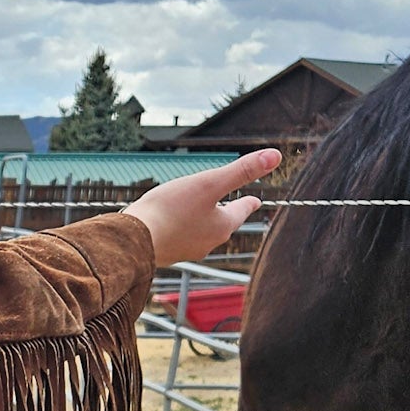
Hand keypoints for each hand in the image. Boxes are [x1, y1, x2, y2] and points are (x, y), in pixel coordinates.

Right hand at [124, 148, 280, 267]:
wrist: (134, 240)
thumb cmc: (170, 210)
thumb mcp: (209, 182)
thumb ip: (242, 171)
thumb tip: (275, 156)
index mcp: (222, 226)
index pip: (242, 211)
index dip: (249, 202)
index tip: (254, 200)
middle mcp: (207, 242)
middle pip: (222, 224)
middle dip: (223, 213)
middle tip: (224, 204)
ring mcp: (186, 250)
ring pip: (199, 232)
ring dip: (199, 222)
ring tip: (193, 212)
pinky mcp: (165, 254)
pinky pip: (178, 239)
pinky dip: (179, 229)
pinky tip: (169, 224)